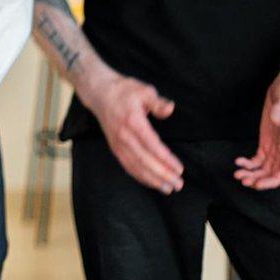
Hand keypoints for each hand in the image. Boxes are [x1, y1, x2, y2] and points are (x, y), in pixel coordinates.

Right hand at [83, 70, 184, 192]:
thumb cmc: (124, 91)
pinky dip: (140, 176)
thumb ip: (157, 102)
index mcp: (132, 121)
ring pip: (135, 166)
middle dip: (162, 174)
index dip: (165, 159)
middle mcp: (124, 136)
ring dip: (152, 180)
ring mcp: (118, 143)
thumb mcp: (144, 90)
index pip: (152, 145)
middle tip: (179, 184)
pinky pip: (128, 166)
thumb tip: (170, 109)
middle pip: (144, 160)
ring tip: (168, 188)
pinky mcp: (115, 148)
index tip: (179, 169)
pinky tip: (152, 182)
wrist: (99, 92)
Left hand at [234, 61, 279, 189]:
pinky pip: (260, 158)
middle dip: (260, 180)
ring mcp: (276, 145)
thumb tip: (277, 118)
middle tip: (243, 181)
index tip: (260, 184)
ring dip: (253, 175)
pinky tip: (239, 161)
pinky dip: (250, 164)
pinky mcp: (268, 140)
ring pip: (266, 168)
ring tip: (238, 175)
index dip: (275, 180)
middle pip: (275, 173)